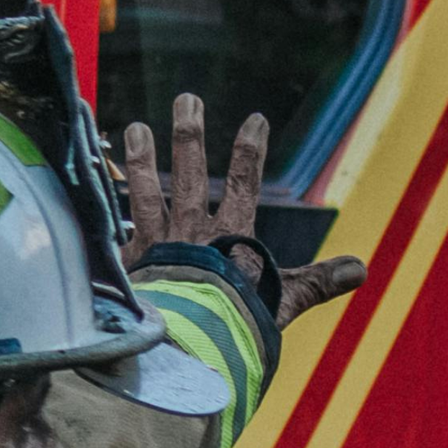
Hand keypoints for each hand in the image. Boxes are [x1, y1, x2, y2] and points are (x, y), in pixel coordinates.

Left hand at [118, 93, 366, 329]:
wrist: (184, 348)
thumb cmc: (236, 327)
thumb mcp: (282, 303)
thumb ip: (316, 283)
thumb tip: (362, 269)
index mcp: (230, 238)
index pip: (243, 184)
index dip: (249, 152)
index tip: (254, 119)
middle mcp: (189, 233)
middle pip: (189, 174)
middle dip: (189, 135)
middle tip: (186, 99)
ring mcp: (154, 247)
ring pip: (144, 193)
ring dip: (141, 160)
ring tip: (134, 128)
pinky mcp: (125, 266)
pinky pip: (109, 231)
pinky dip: (98, 212)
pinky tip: (86, 190)